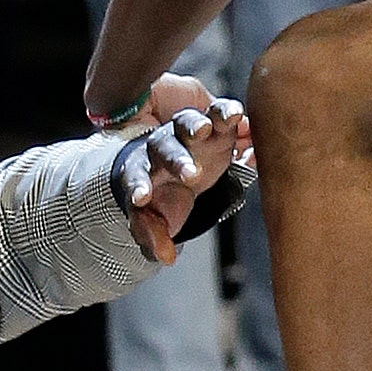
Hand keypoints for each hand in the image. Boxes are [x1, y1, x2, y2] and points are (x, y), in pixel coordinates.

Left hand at [114, 93, 250, 265]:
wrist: (178, 168)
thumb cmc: (163, 194)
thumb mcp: (156, 216)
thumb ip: (154, 235)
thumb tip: (166, 258)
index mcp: (142, 171)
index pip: (136, 178)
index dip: (139, 187)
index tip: (143, 200)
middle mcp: (162, 147)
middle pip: (164, 148)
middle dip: (176, 160)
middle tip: (191, 175)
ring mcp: (186, 133)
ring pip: (186, 123)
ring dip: (195, 126)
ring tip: (205, 128)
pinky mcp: (213, 125)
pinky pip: (217, 113)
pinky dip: (225, 112)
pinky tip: (236, 114)